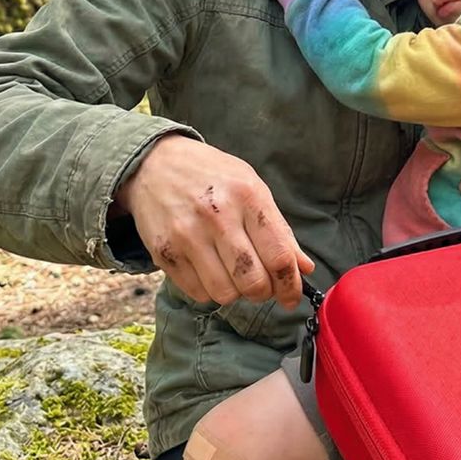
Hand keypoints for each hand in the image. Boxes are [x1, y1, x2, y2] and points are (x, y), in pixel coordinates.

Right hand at [115, 135, 314, 308]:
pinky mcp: (163, 252)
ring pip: (224, 294)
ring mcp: (187, 235)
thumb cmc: (212, 175)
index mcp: (247, 196)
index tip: (290, 296)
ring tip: (232, 275)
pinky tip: (209, 270)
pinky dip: (208, 290)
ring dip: (235, 293)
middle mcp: (217, 215)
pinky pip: (197, 293)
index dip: (290, 285)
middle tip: (261, 285)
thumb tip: (305, 268)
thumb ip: (280, 229)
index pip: (278, 256)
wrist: (155, 163)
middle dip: (263, 293)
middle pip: (252, 281)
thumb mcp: (252, 187)